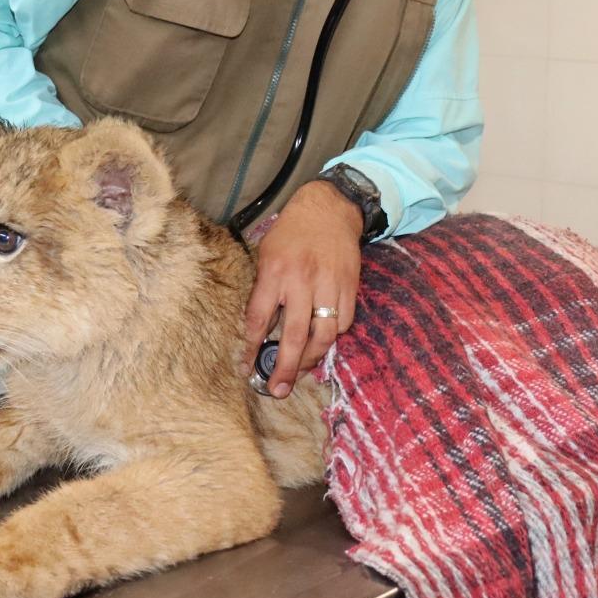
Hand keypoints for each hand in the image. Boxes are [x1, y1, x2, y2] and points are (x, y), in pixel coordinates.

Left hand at [239, 181, 361, 396]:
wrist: (330, 208)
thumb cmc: (292, 233)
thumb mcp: (267, 254)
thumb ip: (265, 289)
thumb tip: (261, 329)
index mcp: (274, 272)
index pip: (259, 319)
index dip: (252, 347)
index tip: (247, 368)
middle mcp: (301, 281)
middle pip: (292, 335)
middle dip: (284, 367)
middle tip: (278, 389)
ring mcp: (328, 284)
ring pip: (323, 335)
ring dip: (312, 359)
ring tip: (302, 372)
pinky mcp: (349, 286)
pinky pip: (344, 322)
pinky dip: (333, 336)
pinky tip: (322, 341)